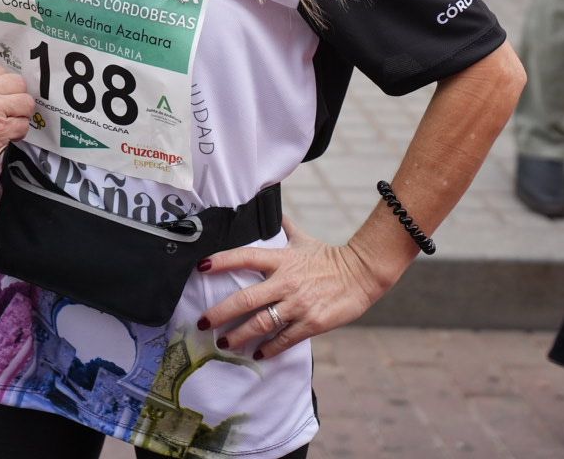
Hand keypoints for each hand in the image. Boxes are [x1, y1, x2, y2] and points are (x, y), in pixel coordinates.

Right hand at [0, 64, 31, 175]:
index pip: (1, 70)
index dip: (5, 85)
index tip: (5, 95)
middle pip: (18, 83)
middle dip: (17, 97)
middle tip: (11, 110)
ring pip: (26, 103)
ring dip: (21, 114)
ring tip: (11, 124)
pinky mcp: (0, 128)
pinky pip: (24, 125)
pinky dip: (19, 132)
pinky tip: (8, 136)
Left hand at [197, 219, 390, 360]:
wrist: (362, 275)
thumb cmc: (330, 258)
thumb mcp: (304, 240)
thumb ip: (286, 228)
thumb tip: (273, 210)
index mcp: (281, 260)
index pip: (245, 256)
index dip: (222, 261)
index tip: (201, 267)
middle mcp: (285, 282)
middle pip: (245, 299)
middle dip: (220, 313)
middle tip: (203, 322)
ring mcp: (298, 304)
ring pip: (260, 324)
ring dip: (238, 336)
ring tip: (224, 343)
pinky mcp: (311, 323)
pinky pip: (284, 339)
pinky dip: (268, 348)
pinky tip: (257, 353)